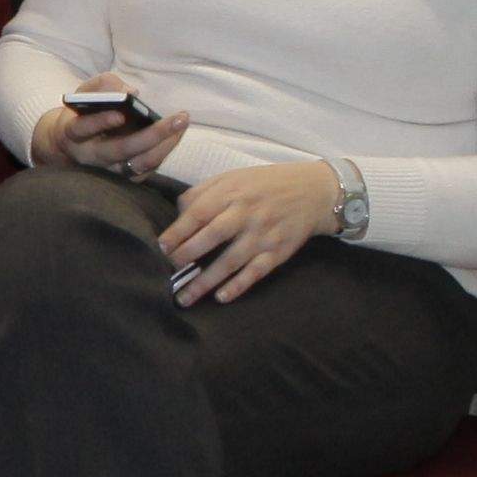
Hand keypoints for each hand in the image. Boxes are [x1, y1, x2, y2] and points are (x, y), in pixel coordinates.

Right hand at [48, 101, 186, 178]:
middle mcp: (90, 156)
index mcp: (74, 133)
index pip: (83, 128)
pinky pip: (149, 168)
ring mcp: (108, 170)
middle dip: (152, 135)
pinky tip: (176, 133)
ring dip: (165, 145)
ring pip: (140, 163)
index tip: (120, 114)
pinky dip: (165, 150)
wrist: (74, 146)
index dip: (100, 122)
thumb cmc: (84, 113)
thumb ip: (104, 86)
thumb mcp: (85, 94)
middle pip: (121, 150)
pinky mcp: (125, 177)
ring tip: (181, 123)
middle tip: (179, 118)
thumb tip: (131, 93)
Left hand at [160, 160, 342, 304]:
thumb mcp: (233, 178)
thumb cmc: (265, 185)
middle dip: (186, 255)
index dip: (178, 232)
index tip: (161, 247)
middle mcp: (248, 214)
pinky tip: (221, 297)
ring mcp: (264, 235)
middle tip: (168, 270)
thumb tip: (178, 214)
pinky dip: (239, 285)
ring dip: (205, 282)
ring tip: (184, 298)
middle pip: (212, 237)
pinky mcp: (279, 251)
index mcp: (232, 193)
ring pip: (231, 261)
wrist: (315, 191)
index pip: (198, 213)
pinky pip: (256, 272)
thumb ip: (203, 192)